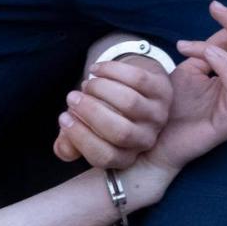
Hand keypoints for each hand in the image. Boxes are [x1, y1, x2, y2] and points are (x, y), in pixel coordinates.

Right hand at [53, 53, 173, 168]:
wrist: (132, 89)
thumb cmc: (103, 114)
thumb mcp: (86, 130)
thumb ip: (70, 143)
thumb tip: (63, 148)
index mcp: (126, 156)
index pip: (105, 156)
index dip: (81, 138)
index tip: (63, 118)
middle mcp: (145, 140)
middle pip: (121, 133)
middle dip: (91, 112)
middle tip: (71, 97)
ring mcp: (158, 115)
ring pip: (129, 103)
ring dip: (101, 89)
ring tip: (86, 84)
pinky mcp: (163, 91)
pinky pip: (137, 78)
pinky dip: (112, 71)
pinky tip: (96, 69)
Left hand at [144, 1, 226, 173]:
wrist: (154, 141)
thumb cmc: (171, 107)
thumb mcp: (190, 70)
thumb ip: (210, 49)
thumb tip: (226, 25)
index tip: (219, 5)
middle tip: (218, 8)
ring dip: (221, 44)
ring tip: (193, 46)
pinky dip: (224, 64)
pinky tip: (205, 57)